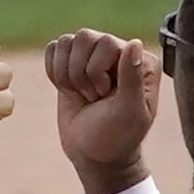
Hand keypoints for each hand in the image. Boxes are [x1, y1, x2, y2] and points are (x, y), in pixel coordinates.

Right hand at [44, 28, 160, 193]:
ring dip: (66, 75)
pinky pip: (52, 49)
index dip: (96, 71)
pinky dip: (54, 72)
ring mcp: (94, 56)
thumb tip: (134, 42)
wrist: (94, 155)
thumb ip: (132, 77)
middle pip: (84, 38)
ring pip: (66, 41)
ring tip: (82, 96)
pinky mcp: (72, 63)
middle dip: (81, 75)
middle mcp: (118, 52)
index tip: (106, 97)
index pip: (106, 42)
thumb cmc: (117, 137)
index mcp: (140, 61)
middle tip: (93, 98)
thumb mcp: (129, 112)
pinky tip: (68, 90)